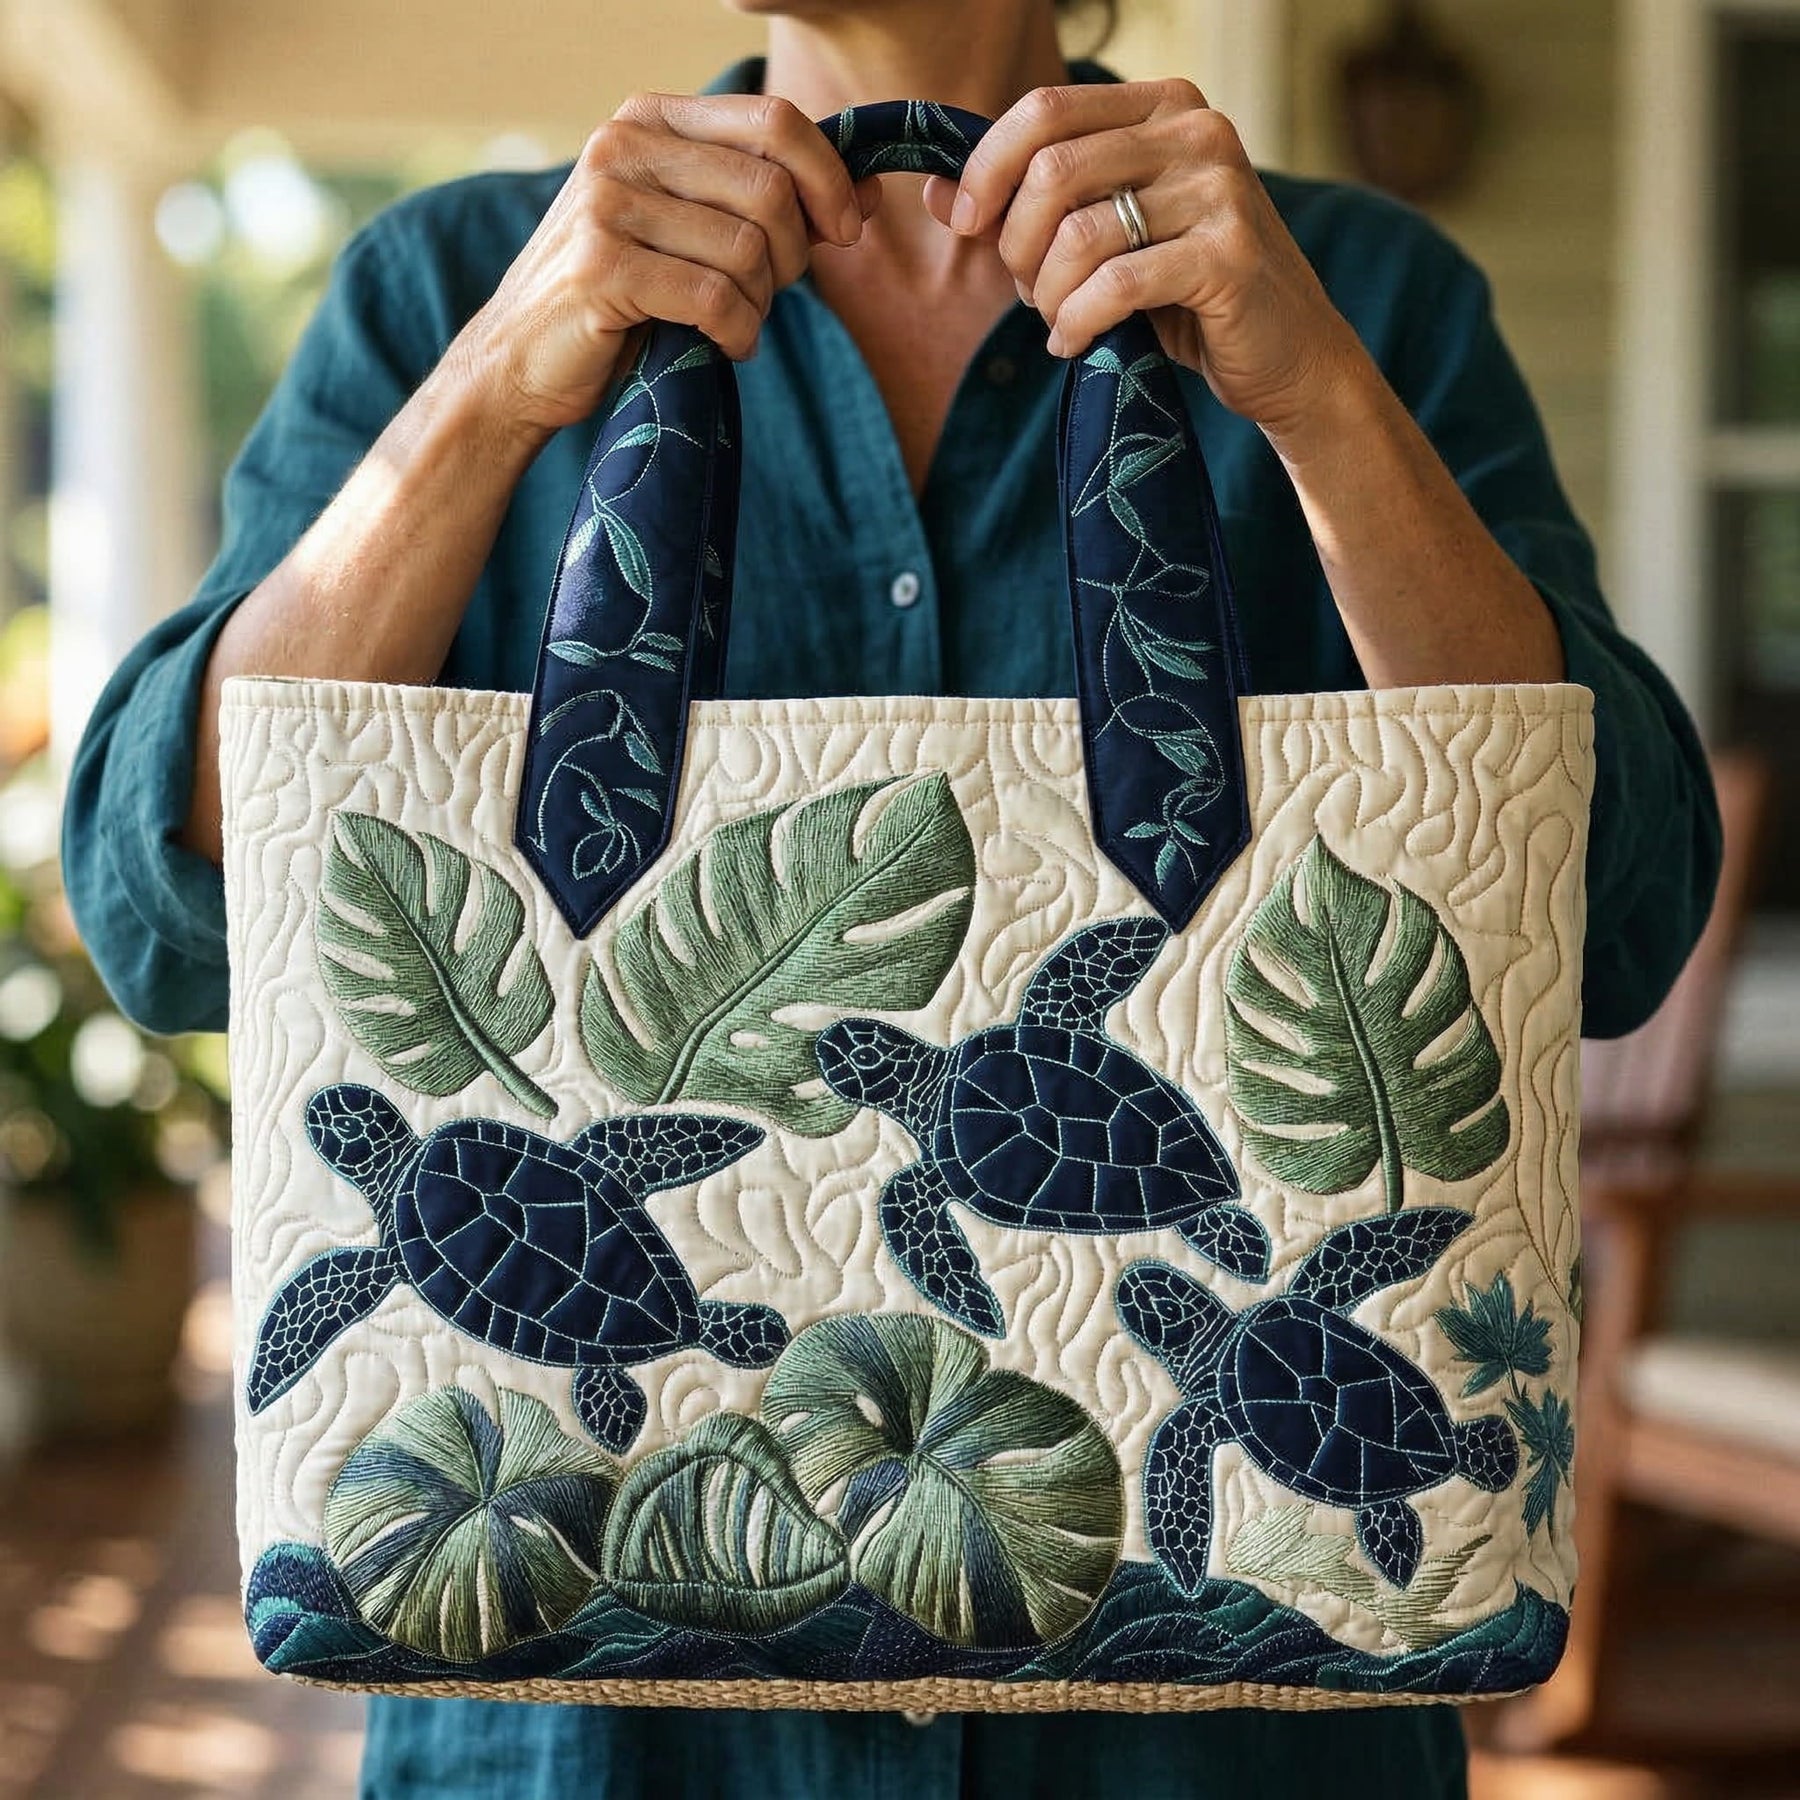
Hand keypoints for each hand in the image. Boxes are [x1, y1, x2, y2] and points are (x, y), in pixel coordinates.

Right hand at [455, 93, 875, 442]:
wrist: (519, 362)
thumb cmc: (621, 300)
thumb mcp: (693, 233)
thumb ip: (769, 202)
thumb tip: (867, 193)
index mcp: (649, 118)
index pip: (774, 120)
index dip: (828, 178)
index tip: (847, 231)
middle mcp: (623, 145)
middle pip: (770, 190)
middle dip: (794, 257)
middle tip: (769, 296)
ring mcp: (606, 203)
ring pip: (747, 248)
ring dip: (761, 304)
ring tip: (735, 325)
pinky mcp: (601, 267)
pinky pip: (715, 299)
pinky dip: (738, 334)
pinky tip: (724, 347)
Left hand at [926, 81, 1371, 442]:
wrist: (1287, 357)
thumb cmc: (1187, 295)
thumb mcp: (1106, 238)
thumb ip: (1028, 207)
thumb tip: (935, 193)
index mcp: (1164, 106)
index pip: (1044, 110)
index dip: (986, 168)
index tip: (965, 226)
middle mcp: (1197, 130)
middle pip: (1053, 169)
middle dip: (1017, 244)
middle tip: (1026, 292)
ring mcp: (1220, 190)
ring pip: (1079, 232)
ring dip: (1047, 292)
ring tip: (1057, 321)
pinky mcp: (1228, 257)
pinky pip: (1115, 286)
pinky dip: (1077, 323)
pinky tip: (1075, 344)